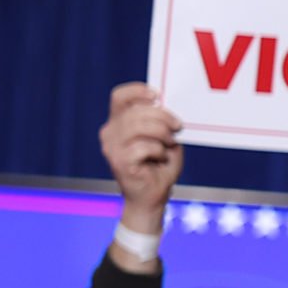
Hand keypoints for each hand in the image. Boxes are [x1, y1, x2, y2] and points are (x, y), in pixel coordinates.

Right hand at [99, 82, 182, 241]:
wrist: (153, 196)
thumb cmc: (160, 165)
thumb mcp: (163, 137)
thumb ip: (160, 121)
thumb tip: (166, 105)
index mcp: (118, 123)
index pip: (119, 97)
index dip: (138, 91)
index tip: (158, 95)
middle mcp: (110, 133)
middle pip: (134, 111)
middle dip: (162, 116)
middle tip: (177, 126)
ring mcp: (112, 148)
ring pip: (137, 126)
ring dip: (161, 133)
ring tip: (170, 143)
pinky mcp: (119, 163)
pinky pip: (142, 147)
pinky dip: (158, 150)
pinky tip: (161, 157)